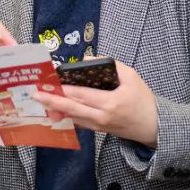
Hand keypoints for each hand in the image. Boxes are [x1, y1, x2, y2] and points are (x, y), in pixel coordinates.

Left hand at [35, 61, 157, 147]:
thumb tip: (87, 59)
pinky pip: (77, 122)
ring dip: (54, 109)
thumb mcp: (132, 77)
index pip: (82, 95)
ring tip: (39, 101)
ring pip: (72, 117)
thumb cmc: (143, 100)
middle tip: (35, 94)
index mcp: (110, 103)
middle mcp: (101, 116)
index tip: (49, 83)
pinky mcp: (96, 130)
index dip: (64, 90)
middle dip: (52, 101)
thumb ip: (110, 65)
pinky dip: (64, 115)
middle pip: (72, 108)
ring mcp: (97, 126)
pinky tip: (52, 109)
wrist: (154, 126)